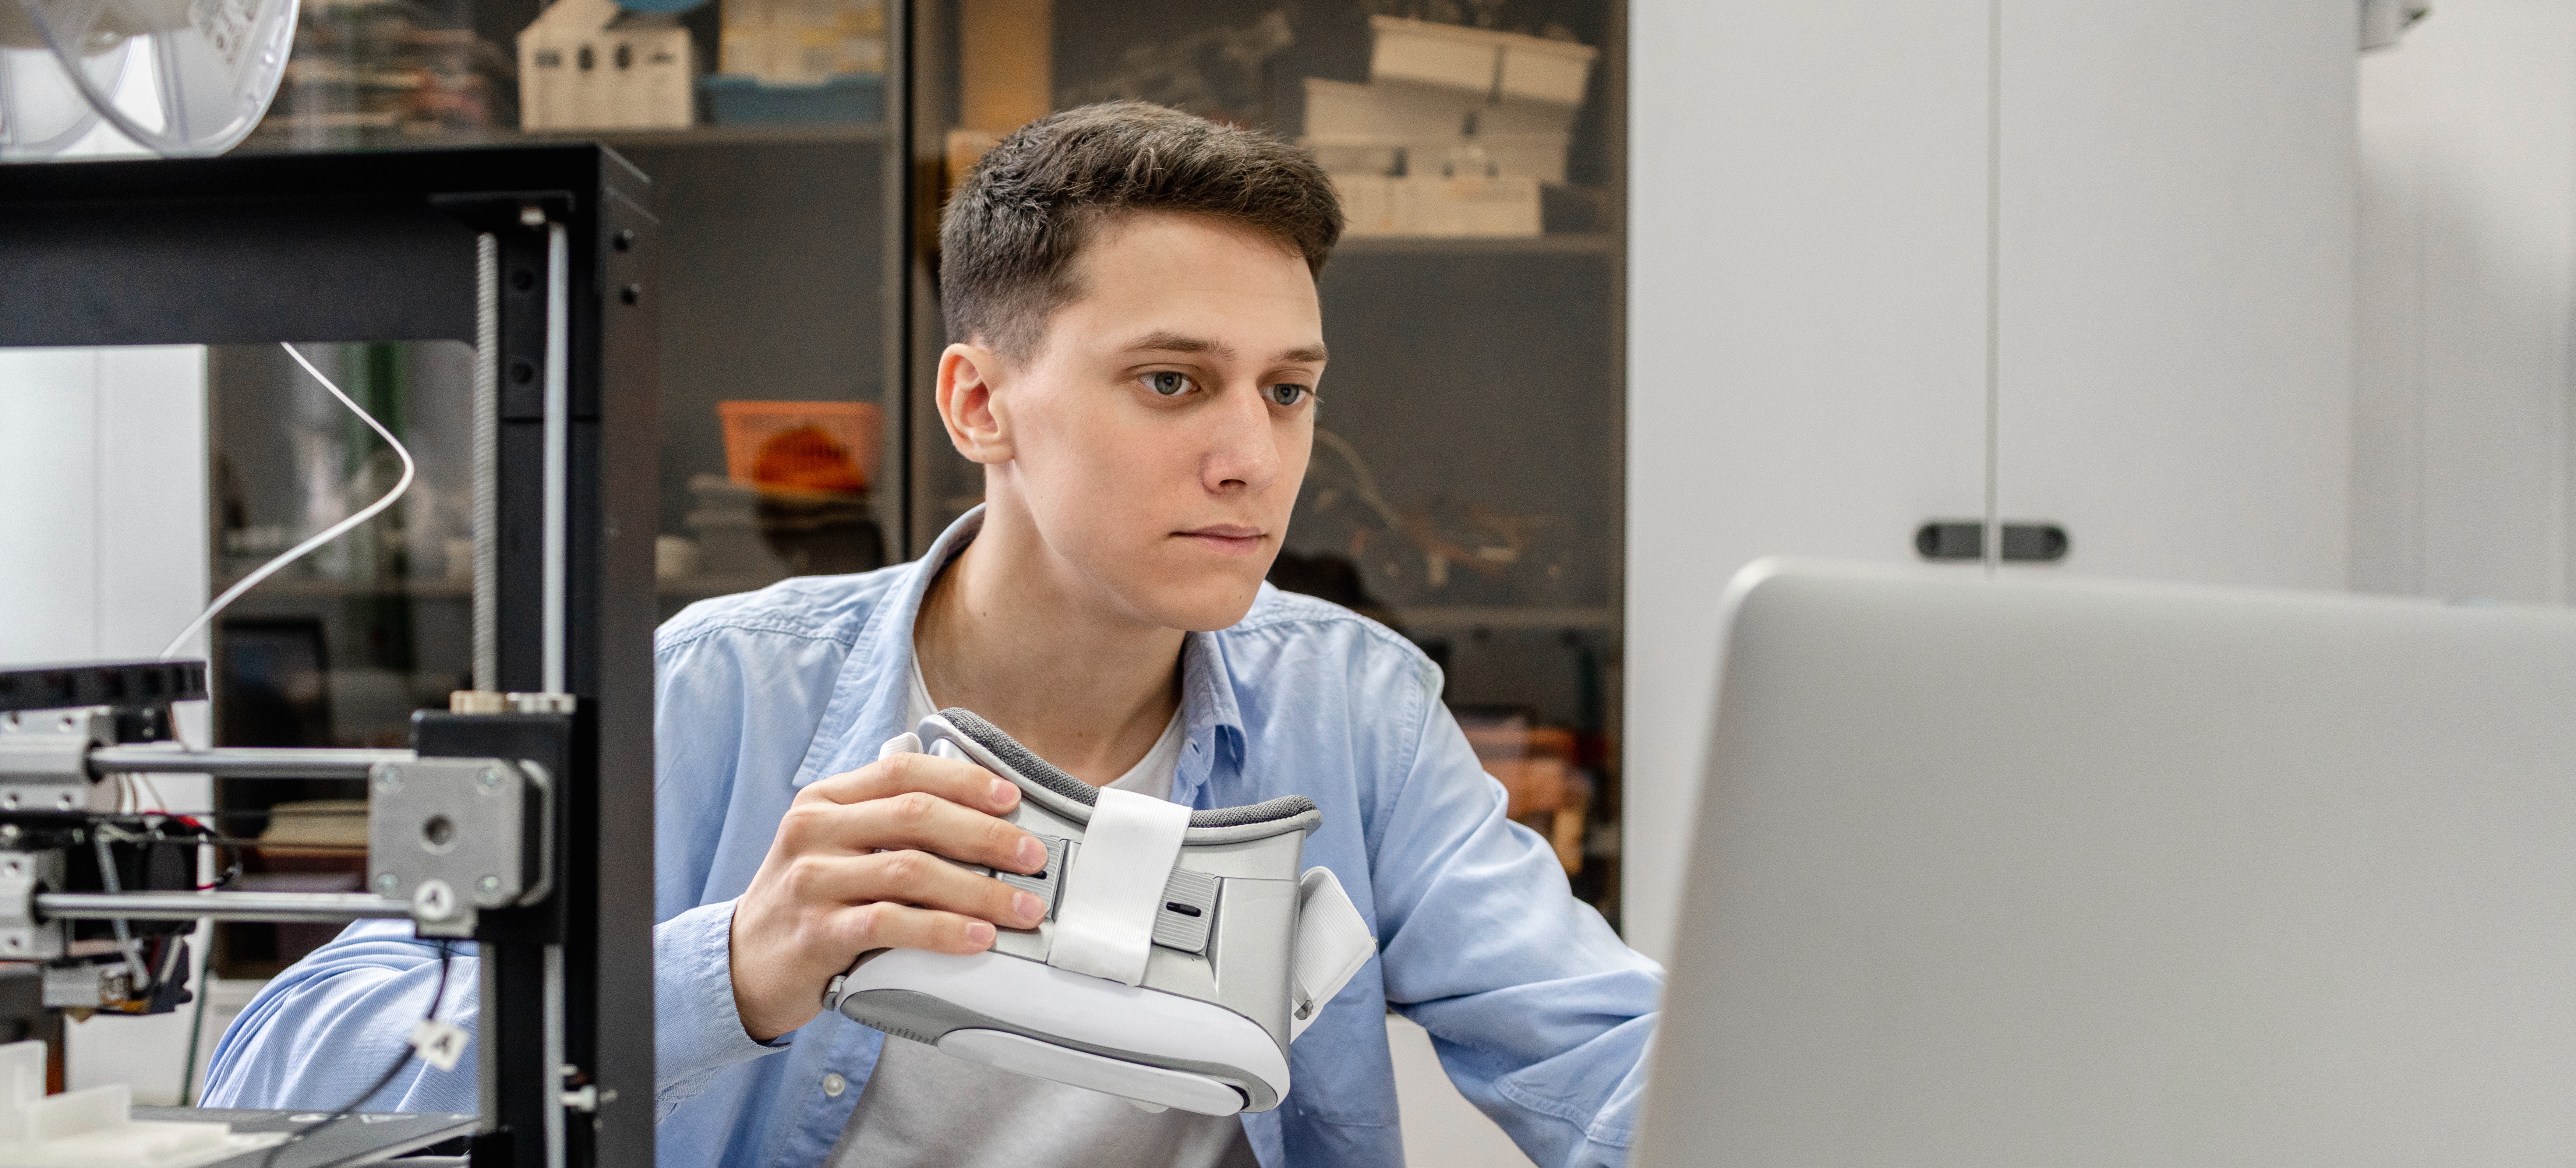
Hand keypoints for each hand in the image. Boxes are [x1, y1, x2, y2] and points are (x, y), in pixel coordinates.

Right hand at [727, 751, 1049, 1040]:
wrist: (743, 962)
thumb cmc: (809, 901)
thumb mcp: (836, 846)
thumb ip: (887, 823)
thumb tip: (980, 816)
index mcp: (826, 801)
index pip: (902, 772)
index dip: (963, 781)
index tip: (1012, 799)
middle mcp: (814, 831)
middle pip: (915, 816)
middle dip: (986, 835)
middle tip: (1032, 857)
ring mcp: (813, 881)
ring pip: (910, 871)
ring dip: (979, 890)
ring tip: (1022, 907)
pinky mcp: (816, 932)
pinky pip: (891, 924)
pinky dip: (942, 930)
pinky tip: (977, 938)